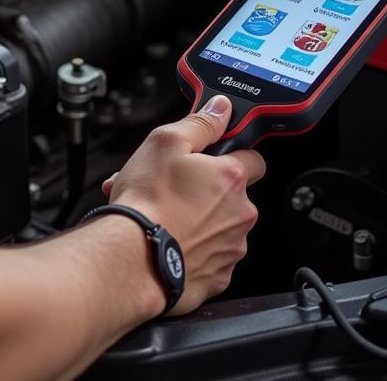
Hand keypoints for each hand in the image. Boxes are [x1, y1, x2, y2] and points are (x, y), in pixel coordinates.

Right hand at [101, 95, 263, 313]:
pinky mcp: (217, 277)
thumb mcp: (165, 141)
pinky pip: (209, 256)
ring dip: (196, 218)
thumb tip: (221, 109)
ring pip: (218, 226)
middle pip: (231, 195)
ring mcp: (230, 249)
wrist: (133, 258)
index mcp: (231, 178)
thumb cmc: (147, 202)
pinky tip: (167, 238)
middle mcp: (240, 215)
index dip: (231, 154)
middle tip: (171, 187)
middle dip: (205, 190)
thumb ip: (200, 123)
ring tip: (161, 214)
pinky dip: (192, 248)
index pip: (253, 158)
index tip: (210, 158)